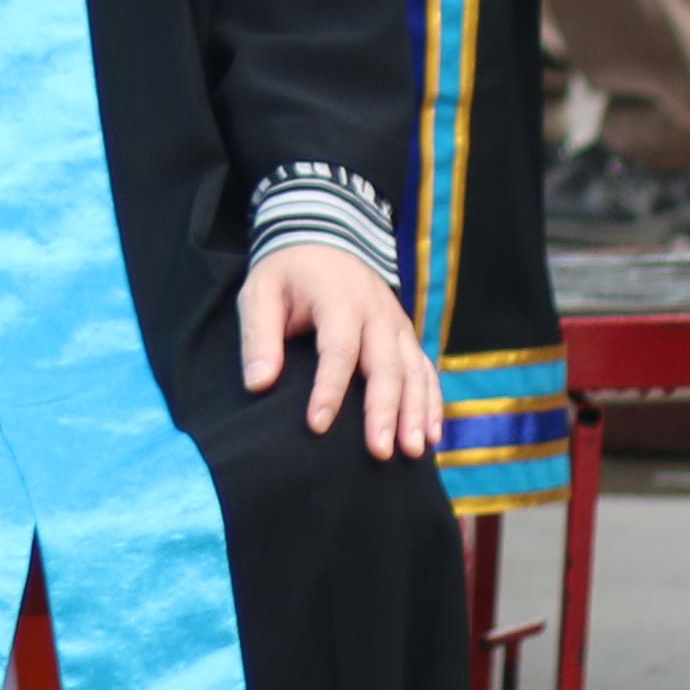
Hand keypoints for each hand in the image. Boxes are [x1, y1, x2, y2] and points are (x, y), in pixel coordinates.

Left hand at [239, 239, 442, 459]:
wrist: (324, 236)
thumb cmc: (287, 272)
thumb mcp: (261, 292)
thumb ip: (258, 336)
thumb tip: (258, 384)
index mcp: (339, 299)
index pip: (339, 349)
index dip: (329, 389)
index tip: (317, 425)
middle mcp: (377, 312)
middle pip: (386, 366)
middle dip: (384, 411)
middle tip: (379, 452)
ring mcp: (396, 324)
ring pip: (414, 371)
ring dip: (415, 412)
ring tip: (412, 452)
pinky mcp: (405, 335)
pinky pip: (425, 370)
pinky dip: (431, 403)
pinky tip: (431, 437)